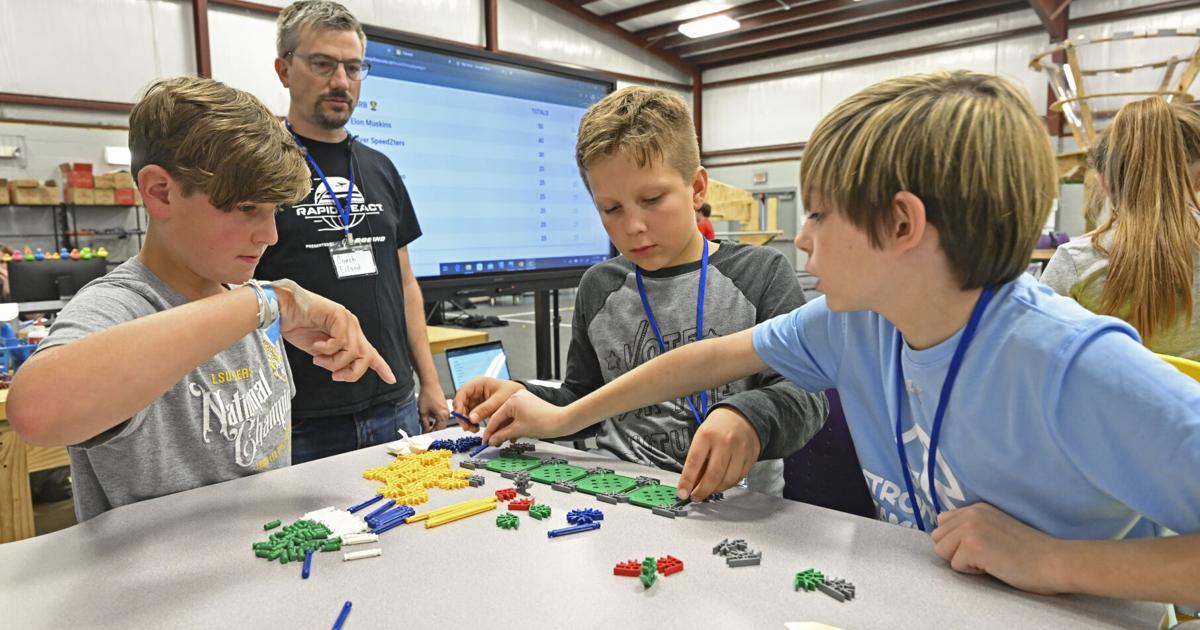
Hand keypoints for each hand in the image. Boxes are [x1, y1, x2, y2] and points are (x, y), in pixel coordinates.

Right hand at [270, 279, 394, 383]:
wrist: (281, 309)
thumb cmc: (296, 326)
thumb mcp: (319, 351)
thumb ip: (334, 359)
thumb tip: (342, 371)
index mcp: (348, 335)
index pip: (369, 352)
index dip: (381, 367)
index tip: (391, 379)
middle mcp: (351, 327)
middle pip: (366, 356)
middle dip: (352, 372)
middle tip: (334, 376)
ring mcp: (346, 319)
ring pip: (353, 352)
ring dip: (333, 362)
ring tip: (317, 358)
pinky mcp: (339, 314)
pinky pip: (341, 342)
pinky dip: (326, 349)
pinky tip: (315, 346)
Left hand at [418, 382, 448, 431]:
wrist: (430, 383)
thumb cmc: (428, 394)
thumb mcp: (423, 412)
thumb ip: (424, 424)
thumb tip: (425, 431)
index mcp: (443, 416)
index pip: (438, 430)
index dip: (431, 434)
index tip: (425, 436)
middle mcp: (447, 413)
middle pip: (440, 426)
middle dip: (432, 429)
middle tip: (424, 432)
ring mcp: (446, 410)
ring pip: (440, 421)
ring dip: (434, 424)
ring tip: (425, 425)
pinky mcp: (443, 406)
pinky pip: (440, 416)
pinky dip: (435, 419)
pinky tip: (428, 418)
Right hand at [451, 377, 524, 431]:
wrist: (521, 396)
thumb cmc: (512, 392)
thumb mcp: (499, 401)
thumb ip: (485, 409)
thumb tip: (471, 418)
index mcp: (478, 383)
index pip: (462, 393)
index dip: (459, 405)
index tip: (461, 417)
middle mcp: (475, 390)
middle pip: (461, 403)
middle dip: (462, 416)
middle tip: (467, 426)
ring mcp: (476, 398)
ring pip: (464, 410)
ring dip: (466, 421)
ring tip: (473, 429)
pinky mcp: (479, 407)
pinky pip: (470, 415)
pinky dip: (471, 422)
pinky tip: (476, 427)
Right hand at [481, 390, 568, 445]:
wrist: (562, 421)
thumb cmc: (544, 422)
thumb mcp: (518, 431)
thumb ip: (502, 436)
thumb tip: (492, 440)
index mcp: (512, 400)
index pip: (495, 417)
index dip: (490, 431)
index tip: (485, 440)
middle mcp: (517, 396)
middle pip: (502, 417)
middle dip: (499, 431)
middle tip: (494, 442)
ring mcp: (523, 400)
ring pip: (510, 417)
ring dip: (507, 430)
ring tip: (505, 441)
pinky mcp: (529, 404)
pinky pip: (517, 416)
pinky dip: (515, 426)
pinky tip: (514, 435)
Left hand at [676, 406, 759, 500]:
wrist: (741, 415)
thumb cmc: (716, 428)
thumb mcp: (701, 438)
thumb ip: (697, 460)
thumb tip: (690, 485)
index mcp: (706, 435)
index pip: (694, 462)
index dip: (687, 481)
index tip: (682, 493)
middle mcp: (724, 442)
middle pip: (713, 475)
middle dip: (702, 490)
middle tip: (695, 497)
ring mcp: (740, 450)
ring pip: (728, 479)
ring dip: (716, 490)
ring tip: (708, 491)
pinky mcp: (751, 456)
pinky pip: (739, 477)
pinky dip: (728, 485)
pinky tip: (721, 484)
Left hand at [931, 503, 1064, 594]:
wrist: (1053, 561)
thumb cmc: (1029, 552)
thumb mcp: (996, 528)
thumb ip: (971, 526)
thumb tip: (942, 537)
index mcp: (977, 508)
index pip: (942, 522)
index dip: (956, 541)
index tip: (980, 547)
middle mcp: (971, 513)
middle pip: (938, 538)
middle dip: (955, 552)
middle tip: (985, 556)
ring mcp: (970, 528)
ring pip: (942, 551)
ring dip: (962, 561)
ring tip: (989, 560)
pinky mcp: (973, 546)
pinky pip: (955, 566)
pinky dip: (972, 572)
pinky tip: (994, 566)